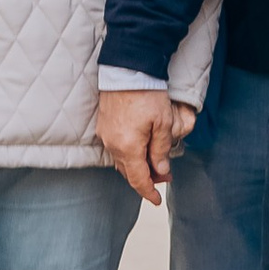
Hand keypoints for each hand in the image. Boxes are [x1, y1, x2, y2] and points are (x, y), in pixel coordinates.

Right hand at [98, 87, 182, 201]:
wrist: (127, 69)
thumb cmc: (147, 94)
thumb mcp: (163, 123)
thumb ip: (161, 150)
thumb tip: (161, 171)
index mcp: (128, 147)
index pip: (138, 179)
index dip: (148, 192)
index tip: (157, 200)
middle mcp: (113, 144)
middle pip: (128, 172)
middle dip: (146, 178)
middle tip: (164, 177)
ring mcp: (106, 135)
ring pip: (121, 161)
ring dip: (137, 166)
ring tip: (155, 163)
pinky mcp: (104, 125)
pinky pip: (116, 148)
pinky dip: (129, 154)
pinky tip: (140, 149)